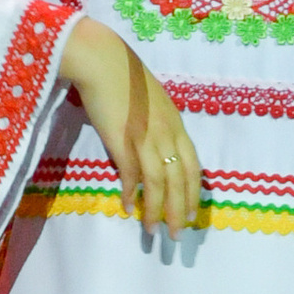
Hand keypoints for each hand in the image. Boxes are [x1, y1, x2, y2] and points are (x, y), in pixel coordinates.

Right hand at [60, 17, 203, 234]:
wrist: (101, 59)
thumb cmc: (123, 76)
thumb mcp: (150, 101)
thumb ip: (156, 124)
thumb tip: (153, 148)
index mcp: (176, 122)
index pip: (192, 166)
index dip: (192, 193)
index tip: (191, 214)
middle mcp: (166, 132)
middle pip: (179, 179)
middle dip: (179, 210)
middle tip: (177, 235)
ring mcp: (145, 136)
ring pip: (158, 182)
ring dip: (156, 209)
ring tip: (153, 230)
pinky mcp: (122, 138)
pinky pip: (131, 173)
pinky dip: (130, 192)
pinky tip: (127, 207)